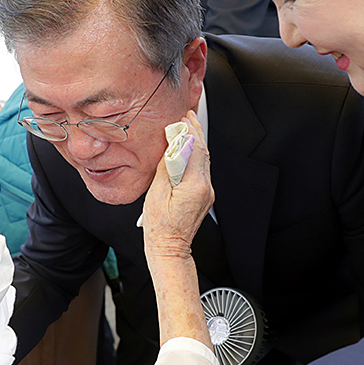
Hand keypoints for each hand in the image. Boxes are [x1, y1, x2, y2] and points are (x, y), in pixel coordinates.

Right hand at [141, 110, 213, 259]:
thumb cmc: (160, 227)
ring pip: (204, 161)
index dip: (189, 131)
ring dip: (196, 143)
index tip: (182, 118)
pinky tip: (188, 149)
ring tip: (188, 127)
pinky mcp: (204, 196)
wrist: (170, 248)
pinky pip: (202, 170)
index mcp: (194, 186)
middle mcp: (205, 188)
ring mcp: (207, 192)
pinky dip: (195, 156)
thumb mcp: (156, 193)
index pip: (195, 150)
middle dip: (195, 132)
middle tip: (187, 116)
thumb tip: (171, 146)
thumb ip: (166, 167)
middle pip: (203, 152)